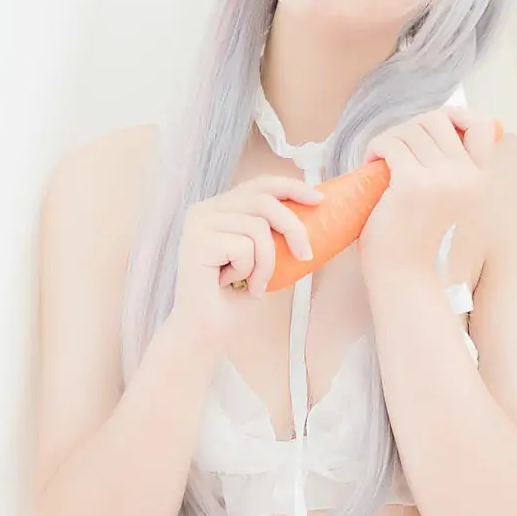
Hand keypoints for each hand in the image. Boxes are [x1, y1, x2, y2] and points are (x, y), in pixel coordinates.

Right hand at [165, 172, 321, 347]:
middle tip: (305, 256)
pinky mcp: (196, 241)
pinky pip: (244, 247)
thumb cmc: (235, 296)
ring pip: (257, 228)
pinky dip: (249, 271)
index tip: (319, 199)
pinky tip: (232, 285)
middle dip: (293, 228)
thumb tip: (315, 211)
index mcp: (219, 208)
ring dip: (266, 262)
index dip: (291, 187)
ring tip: (254, 283)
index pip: (259, 185)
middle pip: (263, 201)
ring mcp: (198, 224)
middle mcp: (204, 210)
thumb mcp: (262, 256)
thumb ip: (275, 232)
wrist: (207, 331)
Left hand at [356, 106, 500, 275]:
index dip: (455, 115)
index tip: (433, 128)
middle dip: (409, 128)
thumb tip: (454, 117)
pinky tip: (371, 166)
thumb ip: (454, 160)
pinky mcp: (413, 185)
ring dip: (389, 140)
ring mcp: (441, 180)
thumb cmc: (416, 230)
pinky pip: (390, 144)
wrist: (402, 271)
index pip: (481, 125)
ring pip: (410, 129)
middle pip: (435, 120)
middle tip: (395, 151)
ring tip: (382, 162)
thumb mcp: (448, 192)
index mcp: (478, 178)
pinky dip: (375, 149)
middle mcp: (466, 177)